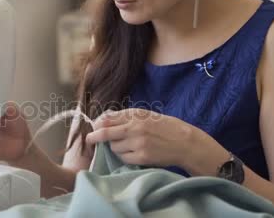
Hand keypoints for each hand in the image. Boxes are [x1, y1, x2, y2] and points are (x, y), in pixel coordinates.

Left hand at [85, 108, 217, 170]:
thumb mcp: (146, 115)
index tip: (92, 129)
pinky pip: (123, 158)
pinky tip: (132, 153)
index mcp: (136, 116)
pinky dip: (123, 156)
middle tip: (90, 140)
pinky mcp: (143, 157)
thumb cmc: (164, 127)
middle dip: (95, 137)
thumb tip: (103, 119)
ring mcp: (139, 144)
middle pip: (106, 133)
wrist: (184, 142)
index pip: (108, 120)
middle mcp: (136, 128)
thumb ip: (126, 116)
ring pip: (114, 147)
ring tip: (125, 145)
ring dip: (115, 147)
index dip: (97, 125)